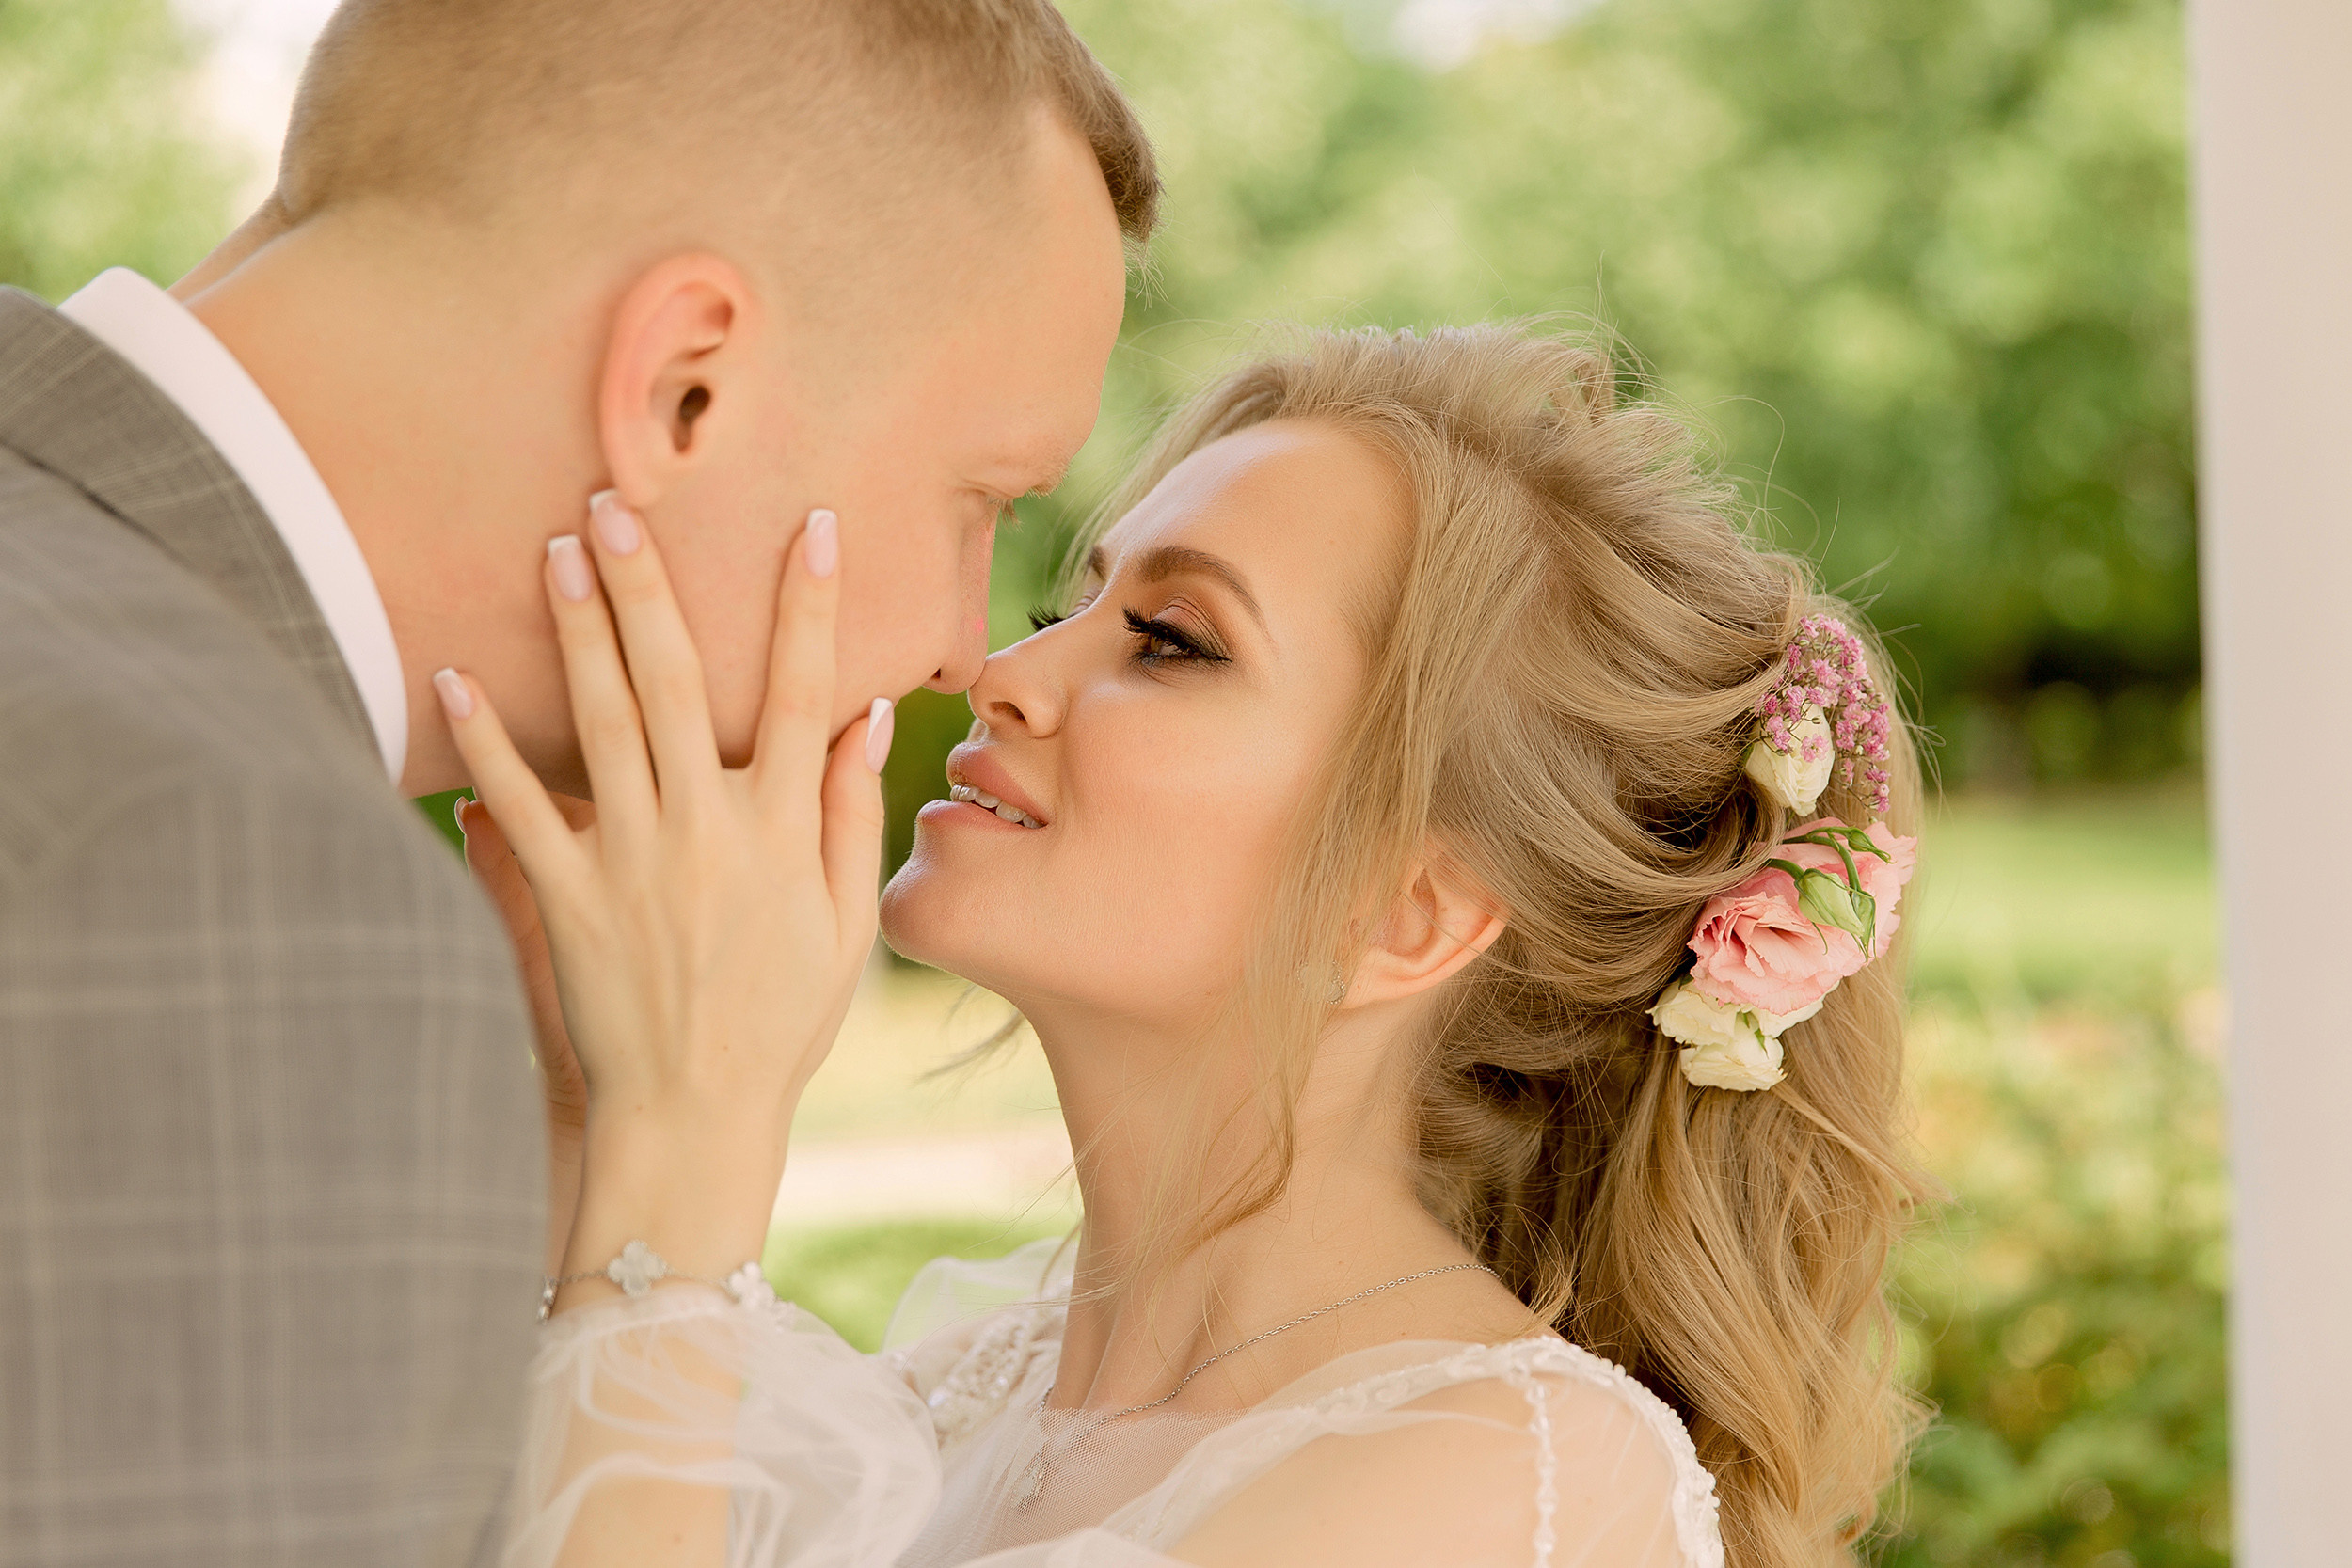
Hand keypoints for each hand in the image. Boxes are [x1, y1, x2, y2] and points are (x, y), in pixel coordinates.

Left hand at [436, 493, 892, 1308]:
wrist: (695, 1114)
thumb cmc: (782, 1020)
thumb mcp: (842, 921)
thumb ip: (844, 813)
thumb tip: (856, 715)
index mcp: (781, 829)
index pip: (802, 692)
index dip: (809, 605)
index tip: (810, 524)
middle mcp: (706, 829)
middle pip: (679, 683)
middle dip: (651, 587)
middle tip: (617, 503)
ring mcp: (631, 860)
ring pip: (601, 722)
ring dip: (576, 631)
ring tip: (555, 549)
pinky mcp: (566, 897)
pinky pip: (519, 806)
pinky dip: (483, 744)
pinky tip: (452, 677)